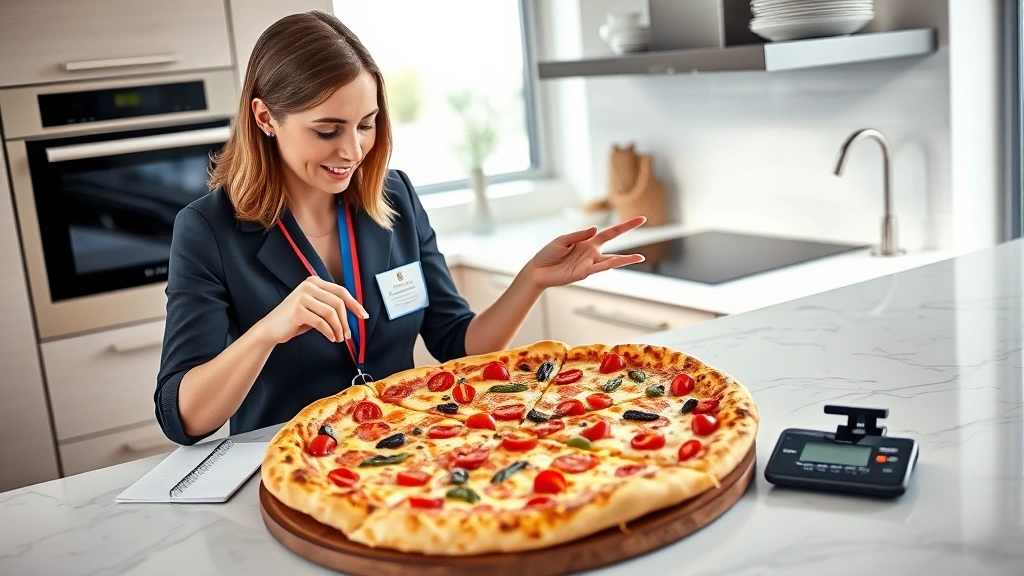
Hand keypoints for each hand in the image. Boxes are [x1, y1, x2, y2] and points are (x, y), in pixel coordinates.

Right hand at [255, 276, 368, 344]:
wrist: (271, 329)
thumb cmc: (295, 320)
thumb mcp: (314, 308)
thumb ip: (330, 305)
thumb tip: (354, 313)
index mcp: (314, 282)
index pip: (341, 291)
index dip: (354, 304)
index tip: (363, 315)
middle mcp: (308, 286)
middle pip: (338, 302)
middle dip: (346, 320)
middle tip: (348, 334)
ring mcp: (302, 297)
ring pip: (331, 313)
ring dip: (339, 328)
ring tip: (339, 338)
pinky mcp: (298, 310)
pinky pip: (321, 322)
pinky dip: (330, 332)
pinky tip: (332, 338)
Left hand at [526, 216, 646, 289]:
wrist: (537, 270)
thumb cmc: (549, 254)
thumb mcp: (562, 240)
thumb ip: (579, 234)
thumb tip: (596, 228)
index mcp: (588, 241)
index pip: (610, 232)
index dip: (625, 226)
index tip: (641, 220)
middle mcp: (592, 252)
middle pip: (614, 241)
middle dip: (628, 230)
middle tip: (644, 222)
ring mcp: (589, 263)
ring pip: (611, 260)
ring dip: (625, 260)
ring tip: (640, 258)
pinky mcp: (583, 273)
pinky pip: (598, 268)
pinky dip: (607, 265)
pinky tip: (617, 263)